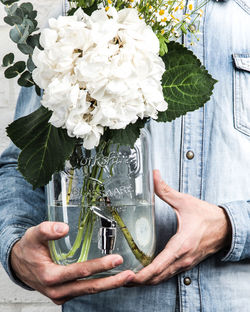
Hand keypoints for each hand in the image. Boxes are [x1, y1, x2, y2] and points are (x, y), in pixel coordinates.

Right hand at [11, 222, 134, 304]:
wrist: (19, 264)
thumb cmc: (28, 249)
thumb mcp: (33, 235)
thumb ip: (47, 230)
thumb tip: (63, 228)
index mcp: (50, 276)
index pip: (80, 272)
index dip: (99, 266)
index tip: (116, 260)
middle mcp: (58, 290)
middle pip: (90, 287)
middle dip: (111, 282)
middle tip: (130, 274)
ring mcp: (62, 294)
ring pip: (89, 291)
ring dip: (109, 285)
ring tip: (127, 278)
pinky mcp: (65, 293)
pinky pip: (85, 290)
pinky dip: (99, 285)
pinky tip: (112, 278)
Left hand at [132, 170, 230, 285]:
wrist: (227, 227)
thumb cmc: (208, 216)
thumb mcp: (185, 201)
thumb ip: (166, 190)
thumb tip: (153, 176)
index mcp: (182, 244)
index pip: (159, 265)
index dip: (143, 274)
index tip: (129, 276)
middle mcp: (183, 258)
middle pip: (157, 277)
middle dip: (139, 280)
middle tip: (122, 278)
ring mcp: (186, 264)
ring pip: (163, 278)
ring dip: (146, 281)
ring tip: (130, 278)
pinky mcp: (187, 264)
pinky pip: (169, 275)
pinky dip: (156, 277)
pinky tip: (147, 273)